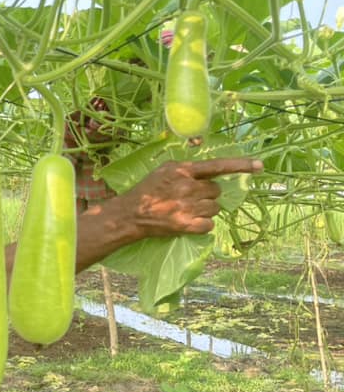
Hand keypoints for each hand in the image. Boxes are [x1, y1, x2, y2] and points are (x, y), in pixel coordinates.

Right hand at [123, 157, 262, 237]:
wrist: (131, 214)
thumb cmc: (147, 190)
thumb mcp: (164, 170)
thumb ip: (185, 170)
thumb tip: (207, 174)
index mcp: (183, 171)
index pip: (217, 166)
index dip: (240, 165)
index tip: (260, 166)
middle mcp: (188, 187)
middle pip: (216, 191)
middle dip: (207, 195)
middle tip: (189, 199)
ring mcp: (189, 207)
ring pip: (215, 208)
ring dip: (204, 210)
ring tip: (186, 210)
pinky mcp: (188, 225)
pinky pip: (209, 225)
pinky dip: (202, 225)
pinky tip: (188, 222)